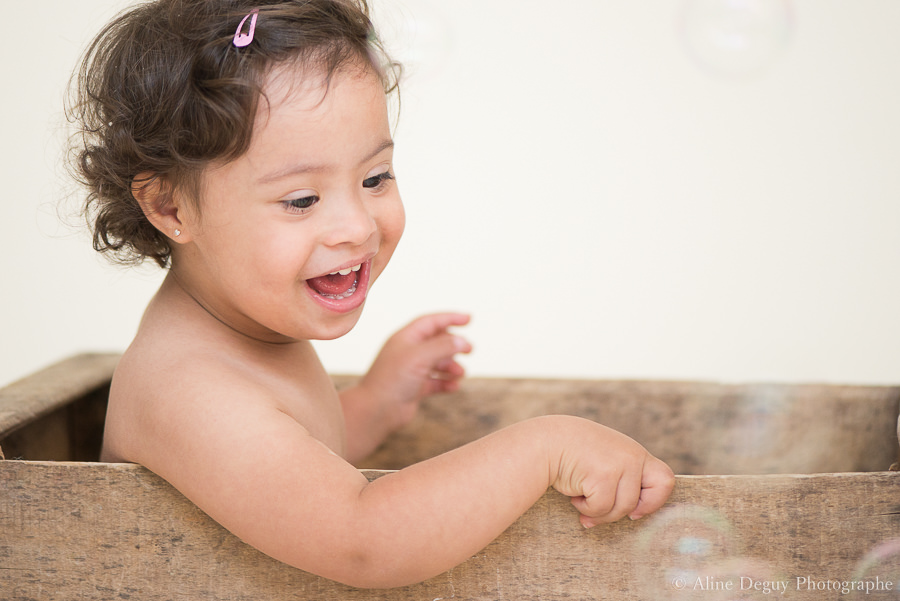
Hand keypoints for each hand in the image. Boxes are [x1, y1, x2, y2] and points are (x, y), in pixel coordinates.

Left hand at [356, 312, 471, 431]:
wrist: (377, 410)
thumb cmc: (393, 379)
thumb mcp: (421, 356)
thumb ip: (444, 346)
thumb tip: (462, 341)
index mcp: (405, 338)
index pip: (430, 322)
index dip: (450, 318)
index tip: (469, 319)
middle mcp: (408, 352)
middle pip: (436, 342)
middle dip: (454, 345)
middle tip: (470, 350)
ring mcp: (411, 371)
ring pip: (438, 363)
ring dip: (451, 366)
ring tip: (460, 373)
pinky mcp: (414, 388)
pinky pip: (435, 382)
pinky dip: (446, 383)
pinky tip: (454, 387)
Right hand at [545, 416, 674, 526]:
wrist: (547, 441)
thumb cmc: (575, 453)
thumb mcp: (607, 458)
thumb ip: (623, 478)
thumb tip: (634, 516)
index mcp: (635, 453)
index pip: (665, 480)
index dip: (653, 501)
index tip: (635, 509)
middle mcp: (632, 456)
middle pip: (640, 502)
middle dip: (621, 513)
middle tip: (603, 510)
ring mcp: (619, 465)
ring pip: (620, 509)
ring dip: (598, 512)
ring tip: (582, 497)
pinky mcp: (603, 476)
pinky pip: (600, 508)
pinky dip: (586, 508)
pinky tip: (574, 495)